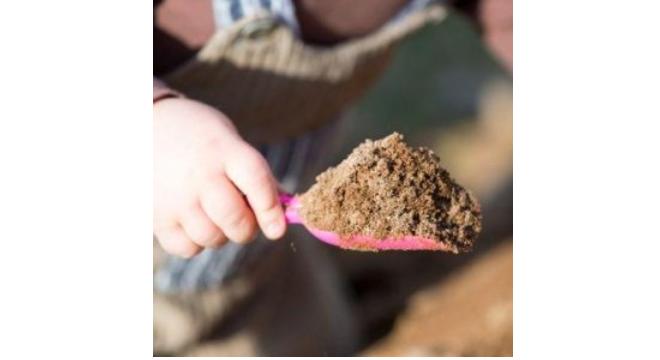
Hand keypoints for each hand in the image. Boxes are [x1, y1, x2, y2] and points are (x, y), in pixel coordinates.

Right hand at [154, 97, 285, 257]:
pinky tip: (193, 222)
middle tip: (245, 221)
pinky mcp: (157, 216)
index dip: (271, 210)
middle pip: (235, 220)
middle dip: (248, 228)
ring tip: (214, 216)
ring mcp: (177, 198)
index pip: (257, 182)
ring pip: (213, 238)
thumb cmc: (199, 136)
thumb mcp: (229, 140)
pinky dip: (197, 243)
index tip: (278, 229)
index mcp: (224, 149)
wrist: (143, 125)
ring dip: (222, 236)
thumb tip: (286, 210)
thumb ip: (255, 174)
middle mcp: (200, 175)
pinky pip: (187, 248)